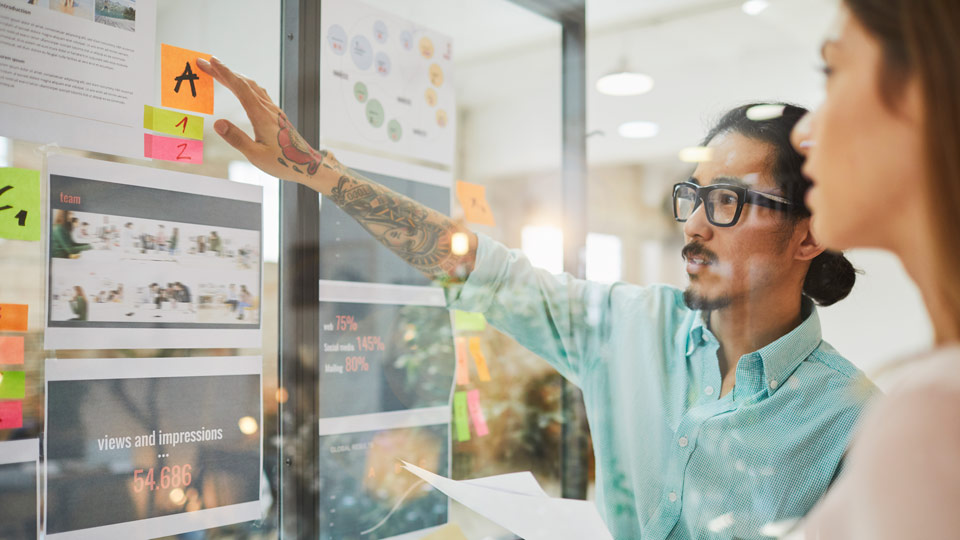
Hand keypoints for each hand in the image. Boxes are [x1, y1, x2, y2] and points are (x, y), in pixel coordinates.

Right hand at [197, 57, 340, 184]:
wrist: (306, 164)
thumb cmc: (283, 163)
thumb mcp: (256, 155)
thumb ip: (237, 139)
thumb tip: (217, 123)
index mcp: (261, 116)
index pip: (240, 88)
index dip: (224, 73)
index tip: (210, 62)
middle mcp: (268, 109)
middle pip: (243, 83)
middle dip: (223, 71)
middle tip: (204, 63)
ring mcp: (273, 110)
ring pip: (251, 86)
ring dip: (234, 76)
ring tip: (217, 71)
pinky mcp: (276, 114)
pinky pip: (258, 92)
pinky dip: (244, 85)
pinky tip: (241, 86)